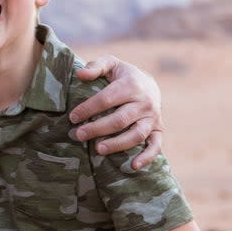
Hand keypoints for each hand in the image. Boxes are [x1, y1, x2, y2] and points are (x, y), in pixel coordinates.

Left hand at [70, 54, 162, 169]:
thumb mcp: (110, 64)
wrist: (149, 83)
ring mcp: (153, 118)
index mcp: (131, 85)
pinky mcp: (158, 130)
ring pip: (136, 135)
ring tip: (98, 150)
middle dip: (98, 128)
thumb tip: (80, 74)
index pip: (107, 99)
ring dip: (117, 144)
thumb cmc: (123, 75)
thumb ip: (95, 66)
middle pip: (120, 119)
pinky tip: (133, 166)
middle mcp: (144, 102)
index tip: (73, 117)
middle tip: (78, 135)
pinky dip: (146, 157)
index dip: (89, 109)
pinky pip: (155, 146)